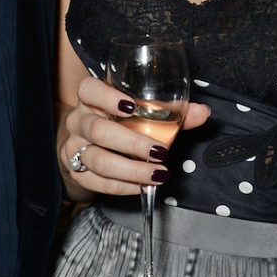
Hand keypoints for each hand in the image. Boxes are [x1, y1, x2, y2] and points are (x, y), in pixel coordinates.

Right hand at [57, 74, 210, 201]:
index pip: (89, 90)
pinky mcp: (76, 171)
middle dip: (132, 142)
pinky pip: (97, 181)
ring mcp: (74, 147)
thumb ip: (170, 112)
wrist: (88, 147)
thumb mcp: (140, 114)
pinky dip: (123, 186)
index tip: (131, 106)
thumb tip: (202, 112)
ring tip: (158, 173)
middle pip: (98, 130)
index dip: (107, 97)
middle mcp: (79, 121)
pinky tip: (142, 185)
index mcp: (92, 99)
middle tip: (160, 151)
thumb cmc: (119, 124)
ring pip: (98, 159)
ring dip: (131, 169)